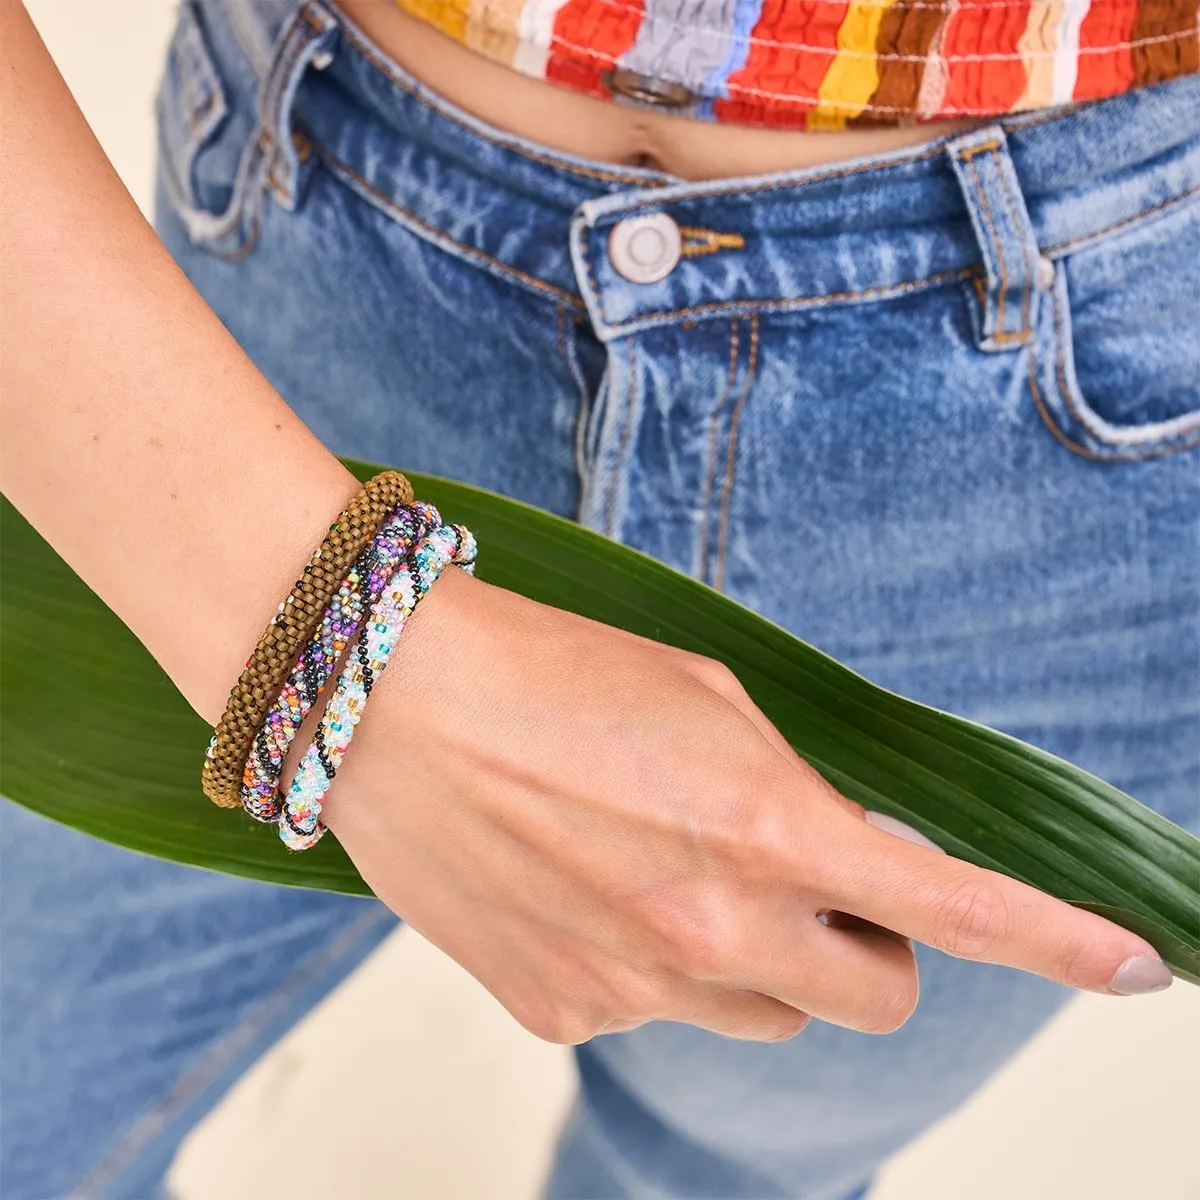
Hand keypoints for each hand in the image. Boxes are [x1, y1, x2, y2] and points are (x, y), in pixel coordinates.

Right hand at [319, 568, 1171, 1043]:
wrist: (388, 698)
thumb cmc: (548, 668)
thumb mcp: (705, 700)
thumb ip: (789, 791)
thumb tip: (842, 860)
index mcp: (766, 827)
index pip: (955, 909)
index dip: (1059, 943)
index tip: (1137, 966)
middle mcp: (712, 930)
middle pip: (873, 1001)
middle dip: (871, 951)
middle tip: (823, 890)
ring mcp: (633, 986)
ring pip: (765, 1018)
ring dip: (760, 963)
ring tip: (672, 874)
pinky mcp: (559, 1012)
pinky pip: (651, 1012)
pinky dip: (649, 965)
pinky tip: (582, 888)